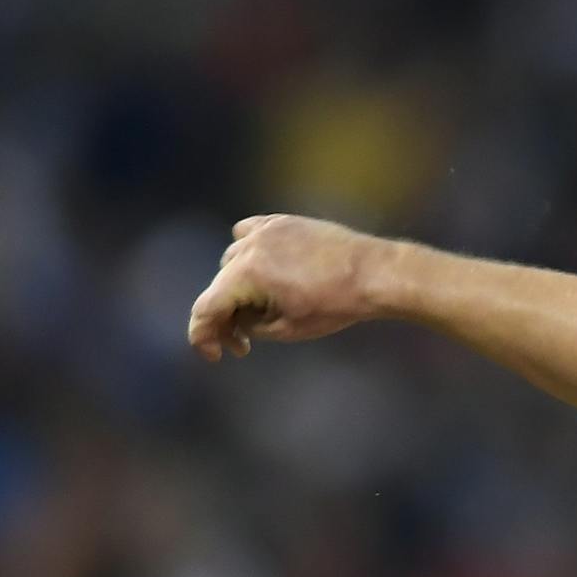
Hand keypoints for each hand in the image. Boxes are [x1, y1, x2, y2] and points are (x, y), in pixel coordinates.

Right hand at [186, 215, 388, 361]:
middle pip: (218, 286)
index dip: (203, 336)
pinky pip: (248, 235)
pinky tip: (264, 272)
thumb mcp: (286, 329)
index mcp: (246, 274)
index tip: (215, 355)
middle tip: (243, 344)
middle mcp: (249, 246)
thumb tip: (235, 320)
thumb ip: (249, 325)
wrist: (373, 273)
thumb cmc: (335, 305)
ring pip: (232, 261)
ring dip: (237, 288)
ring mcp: (265, 230)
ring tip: (262, 310)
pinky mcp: (282, 222)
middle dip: (226, 318)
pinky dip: (248, 255)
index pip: (206, 308)